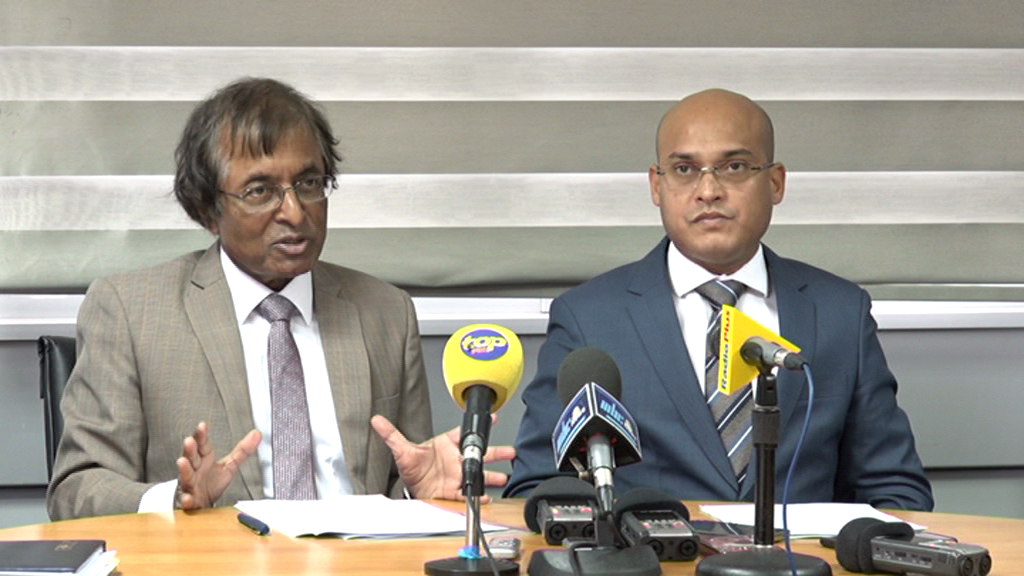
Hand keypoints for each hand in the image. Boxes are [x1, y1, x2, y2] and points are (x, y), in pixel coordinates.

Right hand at [175, 422, 260, 509]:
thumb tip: (257, 434)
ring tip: (182, 462)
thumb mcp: (230, 465)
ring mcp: (190, 485)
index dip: (201, 435)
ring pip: (186, 476)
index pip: (203, 444)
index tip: (202, 426)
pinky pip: (187, 501)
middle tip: (189, 441)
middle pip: (191, 457)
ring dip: (184, 469)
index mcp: (204, 459)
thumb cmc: (212, 483)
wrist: (202, 505)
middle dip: (190, 449)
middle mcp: (195, 470)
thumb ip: (242, 451)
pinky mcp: (189, 501)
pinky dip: (187, 499)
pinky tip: (188, 498)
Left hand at [371, 415, 515, 501]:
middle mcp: (456, 459)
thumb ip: (391, 434)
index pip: (464, 433)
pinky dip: (478, 495)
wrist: (412, 489)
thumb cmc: (413, 468)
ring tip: (504, 476)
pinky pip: (469, 492)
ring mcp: (459, 475)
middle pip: (480, 454)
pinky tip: (486, 496)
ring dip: (493, 475)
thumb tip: (376, 420)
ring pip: (480, 473)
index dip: (478, 427)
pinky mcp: (456, 491)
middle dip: (496, 452)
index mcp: (447, 445)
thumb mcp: (402, 450)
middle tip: (510, 451)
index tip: (493, 418)